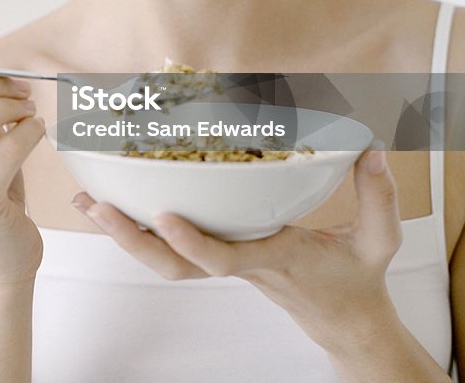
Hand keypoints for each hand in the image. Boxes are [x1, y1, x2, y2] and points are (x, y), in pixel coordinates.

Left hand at [72, 145, 402, 350]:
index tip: (164, 217)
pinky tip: (107, 204)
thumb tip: (370, 148)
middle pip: (174, 267)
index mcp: (270, 260)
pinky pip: (167, 247)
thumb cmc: (353, 279)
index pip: (224, 260)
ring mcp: (220, 260)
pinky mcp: (213, 253)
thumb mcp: (377, 242)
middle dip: (132, 240)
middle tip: (97, 207)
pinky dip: (135, 227)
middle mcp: (236, 262)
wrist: (341, 315)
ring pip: (162, 260)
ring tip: (86, 202)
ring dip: (122, 233)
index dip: (193, 242)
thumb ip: (377, 196)